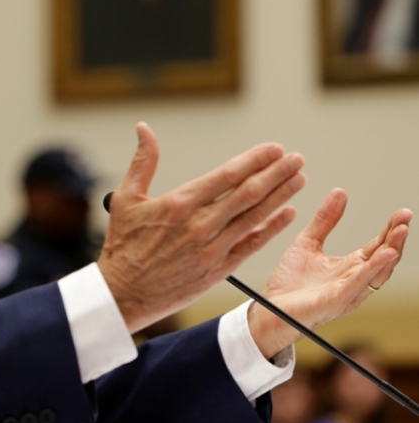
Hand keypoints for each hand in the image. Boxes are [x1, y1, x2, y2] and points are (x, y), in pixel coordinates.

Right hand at [98, 123, 305, 333]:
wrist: (123, 293)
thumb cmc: (122, 244)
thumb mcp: (124, 198)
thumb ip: (142, 161)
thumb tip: (144, 129)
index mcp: (179, 203)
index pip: (227, 175)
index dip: (255, 159)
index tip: (274, 148)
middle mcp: (199, 225)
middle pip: (248, 193)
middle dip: (277, 173)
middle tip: (296, 159)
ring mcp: (211, 248)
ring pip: (255, 217)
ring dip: (281, 196)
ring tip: (298, 179)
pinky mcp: (217, 269)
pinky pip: (251, 245)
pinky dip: (271, 229)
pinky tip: (287, 215)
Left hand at [249, 188, 410, 358]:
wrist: (269, 308)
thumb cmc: (289, 282)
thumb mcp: (307, 242)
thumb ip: (325, 220)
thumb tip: (340, 192)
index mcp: (350, 267)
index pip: (377, 246)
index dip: (389, 230)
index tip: (401, 213)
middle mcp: (354, 281)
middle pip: (383, 259)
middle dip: (396, 238)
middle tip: (404, 218)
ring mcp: (347, 293)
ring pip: (377, 273)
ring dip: (391, 252)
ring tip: (400, 232)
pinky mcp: (335, 301)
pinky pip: (358, 285)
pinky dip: (372, 270)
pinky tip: (383, 255)